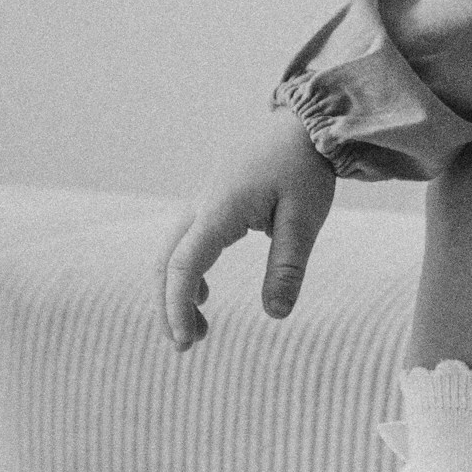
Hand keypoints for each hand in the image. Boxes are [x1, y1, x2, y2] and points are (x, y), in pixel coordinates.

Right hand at [158, 110, 336, 350]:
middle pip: (166, 263)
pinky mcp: (210, 203)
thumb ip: (288, 267)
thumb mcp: (304, 220)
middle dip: (168, 307)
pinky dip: (186, 273)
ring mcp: (202, 203)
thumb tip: (276, 314)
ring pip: (172, 253)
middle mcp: (200, 206)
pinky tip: (203, 296)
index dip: (177, 307)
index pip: (183, 266)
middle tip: (187, 345)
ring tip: (198, 329)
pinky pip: (185, 242)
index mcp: (219, 210)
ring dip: (176, 292)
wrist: (303, 126)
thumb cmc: (305, 169)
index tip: (185, 340)